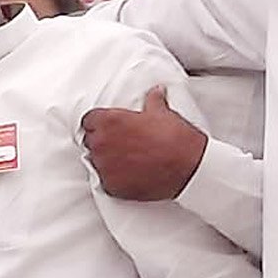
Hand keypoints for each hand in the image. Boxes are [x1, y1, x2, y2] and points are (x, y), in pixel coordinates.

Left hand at [80, 87, 207, 200]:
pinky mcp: (110, 186)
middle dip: (102, 141)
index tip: (109, 127)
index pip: (89, 120)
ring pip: (95, 161)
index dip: (99, 123)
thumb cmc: (175, 139)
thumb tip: (156, 91)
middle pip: (90, 140)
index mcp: (109, 121)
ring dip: (106, 159)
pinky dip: (113, 178)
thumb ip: (153, 100)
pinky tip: (130, 174)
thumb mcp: (164, 113)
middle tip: (121, 143)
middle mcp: (101, 143)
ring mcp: (104, 166)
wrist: (189, 167)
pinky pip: (105, 181)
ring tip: (127, 159)